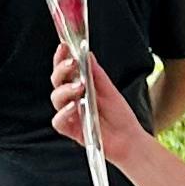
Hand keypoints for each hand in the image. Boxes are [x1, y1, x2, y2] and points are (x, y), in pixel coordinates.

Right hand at [47, 47, 146, 164]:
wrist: (129, 139)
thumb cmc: (119, 115)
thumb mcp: (109, 89)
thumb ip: (96, 74)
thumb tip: (87, 54)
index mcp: (79, 87)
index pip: (65, 70)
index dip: (61, 58)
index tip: (64, 46)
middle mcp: (71, 99)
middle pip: (56, 82)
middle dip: (61, 70)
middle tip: (72, 63)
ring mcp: (70, 114)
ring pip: (56, 99)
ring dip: (65, 89)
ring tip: (79, 87)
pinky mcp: (71, 130)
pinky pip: (58, 121)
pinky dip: (63, 113)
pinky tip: (74, 107)